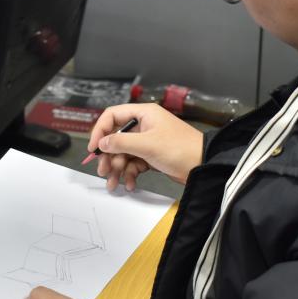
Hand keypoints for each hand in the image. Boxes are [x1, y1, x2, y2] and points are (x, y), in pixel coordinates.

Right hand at [87, 103, 202, 190]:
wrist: (203, 165)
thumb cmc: (180, 149)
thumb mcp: (147, 144)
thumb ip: (121, 142)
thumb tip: (102, 143)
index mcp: (144, 114)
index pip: (113, 116)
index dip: (100, 131)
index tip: (94, 148)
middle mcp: (144, 125)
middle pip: (116, 138)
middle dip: (109, 156)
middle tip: (102, 171)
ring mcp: (148, 142)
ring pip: (124, 154)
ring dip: (117, 169)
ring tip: (113, 183)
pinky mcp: (152, 156)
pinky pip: (134, 164)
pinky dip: (130, 174)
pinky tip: (130, 184)